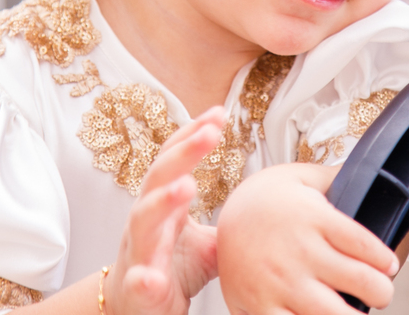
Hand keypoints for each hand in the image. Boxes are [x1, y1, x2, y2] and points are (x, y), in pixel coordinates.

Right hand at [106, 106, 225, 314]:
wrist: (135, 308)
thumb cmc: (170, 268)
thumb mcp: (206, 239)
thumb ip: (230, 219)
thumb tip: (273, 201)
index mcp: (164, 204)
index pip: (174, 159)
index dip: (192, 134)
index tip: (219, 113)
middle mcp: (147, 220)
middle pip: (160, 177)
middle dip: (183, 153)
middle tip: (209, 133)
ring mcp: (139, 252)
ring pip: (143, 220)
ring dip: (163, 201)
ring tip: (187, 187)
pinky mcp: (138, 290)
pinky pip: (138, 281)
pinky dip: (143, 278)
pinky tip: (152, 276)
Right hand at [216, 163, 398, 314]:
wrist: (222, 216)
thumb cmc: (264, 198)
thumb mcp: (300, 177)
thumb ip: (337, 178)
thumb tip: (373, 171)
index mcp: (313, 216)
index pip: (365, 244)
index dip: (385, 261)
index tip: (389, 266)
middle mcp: (299, 250)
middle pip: (360, 282)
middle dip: (381, 292)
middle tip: (380, 292)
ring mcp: (280, 282)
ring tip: (355, 310)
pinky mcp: (260, 306)